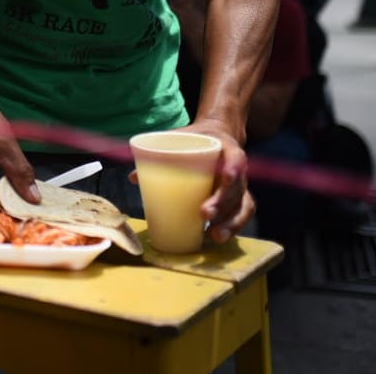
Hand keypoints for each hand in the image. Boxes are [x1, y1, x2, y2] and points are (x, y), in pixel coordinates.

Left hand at [131, 121, 253, 244]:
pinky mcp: (238, 200)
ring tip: (213, 235)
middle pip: (236, 188)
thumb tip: (133, 177)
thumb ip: (159, 153)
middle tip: (204, 213)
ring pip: (243, 206)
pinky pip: (241, 216)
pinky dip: (231, 228)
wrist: (216, 138)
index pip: (236, 157)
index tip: (225, 177)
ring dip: (229, 223)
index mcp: (226, 149)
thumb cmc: (194, 140)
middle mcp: (237, 170)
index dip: (233, 167)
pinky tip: (215, 238)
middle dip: (222, 203)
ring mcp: (240, 187)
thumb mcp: (179, 139)